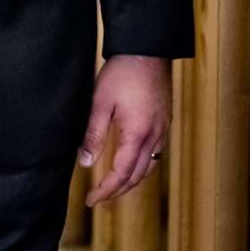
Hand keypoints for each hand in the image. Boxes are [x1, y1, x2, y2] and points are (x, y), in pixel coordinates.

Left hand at [79, 54, 169, 205]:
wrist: (148, 51)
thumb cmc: (123, 73)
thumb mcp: (101, 103)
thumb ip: (94, 135)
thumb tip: (84, 163)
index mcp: (137, 135)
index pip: (122, 174)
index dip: (106, 190)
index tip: (92, 200)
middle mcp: (155, 137)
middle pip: (138, 176)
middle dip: (119, 191)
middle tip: (100, 198)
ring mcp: (163, 130)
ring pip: (150, 167)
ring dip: (132, 181)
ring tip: (114, 187)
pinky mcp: (165, 122)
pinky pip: (156, 154)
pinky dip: (143, 166)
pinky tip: (132, 164)